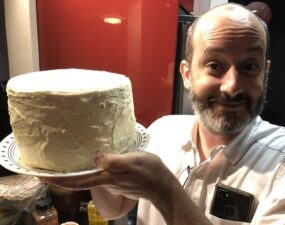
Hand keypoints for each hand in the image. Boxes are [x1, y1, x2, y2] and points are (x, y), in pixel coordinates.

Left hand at [41, 151, 170, 200]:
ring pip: (87, 178)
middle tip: (46, 167)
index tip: (41, 175)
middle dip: (61, 176)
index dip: (59, 179)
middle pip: (79, 181)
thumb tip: (96, 158)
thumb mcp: (135, 161)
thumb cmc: (151, 172)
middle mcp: (106, 183)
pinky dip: (87, 170)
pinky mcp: (117, 181)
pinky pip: (97, 176)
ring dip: (73, 173)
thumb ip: (116, 161)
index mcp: (107, 178)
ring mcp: (111, 183)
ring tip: (62, 162)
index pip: (77, 180)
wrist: (162, 187)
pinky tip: (88, 162)